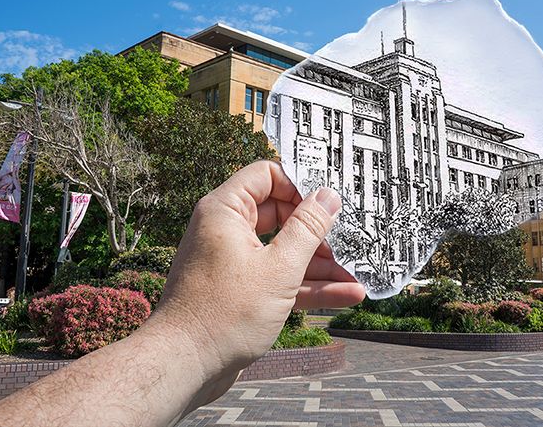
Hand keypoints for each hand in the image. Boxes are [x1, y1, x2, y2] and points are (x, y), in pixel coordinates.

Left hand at [147, 160, 364, 400]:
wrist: (185, 367)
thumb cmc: (224, 314)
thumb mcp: (279, 268)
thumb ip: (308, 229)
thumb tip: (328, 197)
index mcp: (226, 211)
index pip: (266, 176)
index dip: (299, 184)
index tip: (329, 201)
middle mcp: (227, 231)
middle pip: (281, 215)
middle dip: (317, 231)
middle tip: (350, 240)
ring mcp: (235, 262)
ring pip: (284, 252)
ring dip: (320, 265)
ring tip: (356, 275)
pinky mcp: (242, 291)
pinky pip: (279, 278)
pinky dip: (307, 286)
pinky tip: (345, 296)